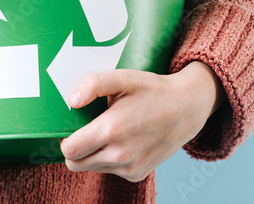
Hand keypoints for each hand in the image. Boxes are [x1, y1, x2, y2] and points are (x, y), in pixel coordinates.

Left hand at [60, 61, 225, 181]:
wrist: (188, 108)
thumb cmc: (155, 91)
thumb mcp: (125, 78)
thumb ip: (95, 84)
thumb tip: (72, 100)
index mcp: (111, 130)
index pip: (69, 150)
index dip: (65, 139)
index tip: (73, 128)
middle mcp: (119, 155)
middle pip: (75, 164)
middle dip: (76, 149)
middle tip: (88, 130)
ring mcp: (129, 168)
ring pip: (92, 168)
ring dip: (94, 154)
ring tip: (112, 133)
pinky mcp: (137, 174)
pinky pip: (110, 171)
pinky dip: (111, 159)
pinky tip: (125, 141)